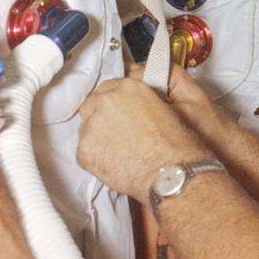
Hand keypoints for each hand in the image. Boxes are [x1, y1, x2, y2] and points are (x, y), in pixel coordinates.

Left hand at [78, 76, 207, 198]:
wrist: (170, 171)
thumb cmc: (174, 144)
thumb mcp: (163, 107)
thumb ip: (138, 101)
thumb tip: (130, 109)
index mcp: (129, 87)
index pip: (107, 89)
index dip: (113, 104)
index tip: (116, 114)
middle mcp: (107, 101)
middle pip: (91, 105)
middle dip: (100, 117)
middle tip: (114, 133)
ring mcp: (93, 124)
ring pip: (86, 129)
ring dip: (97, 137)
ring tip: (116, 152)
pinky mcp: (85, 149)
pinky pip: (84, 152)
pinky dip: (94, 158)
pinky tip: (112, 164)